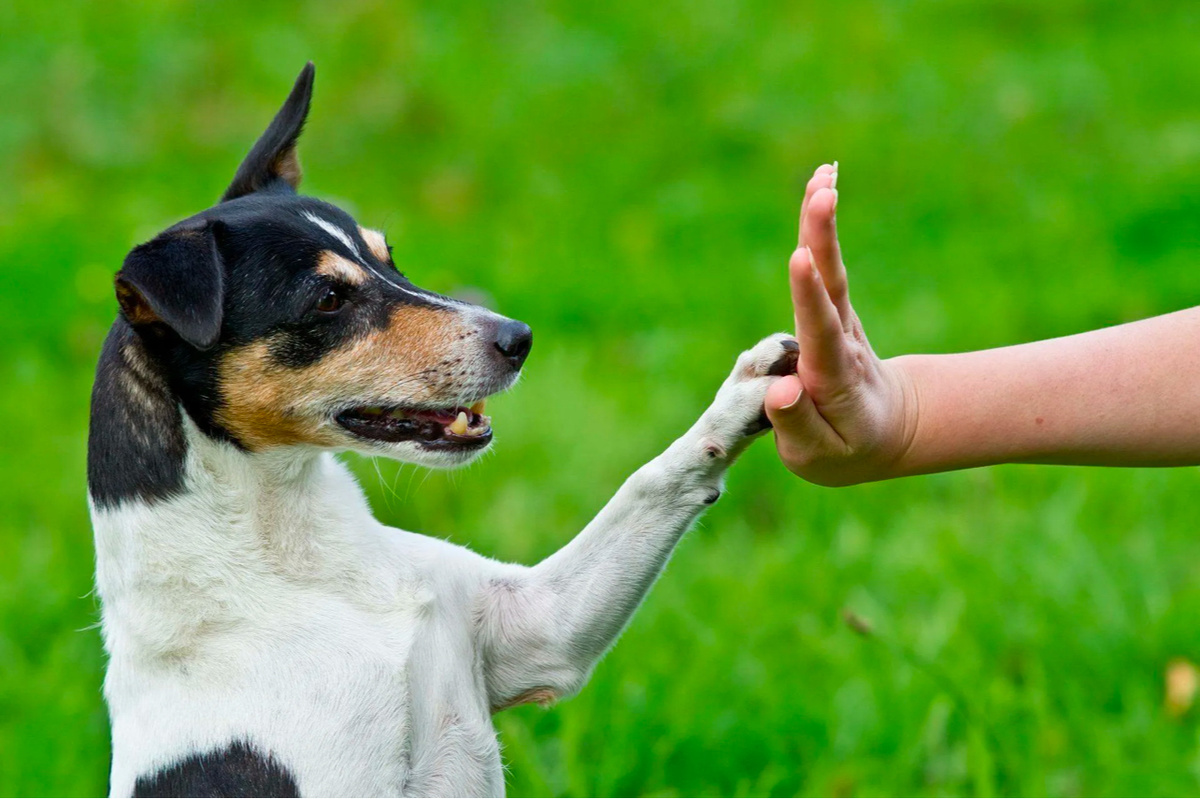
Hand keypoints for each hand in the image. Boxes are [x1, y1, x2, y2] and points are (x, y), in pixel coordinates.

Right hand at [763, 164, 918, 485]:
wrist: (887, 430)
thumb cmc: (845, 449)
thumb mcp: (820, 457)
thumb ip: (798, 425)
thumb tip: (782, 389)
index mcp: (834, 378)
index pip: (820, 333)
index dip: (809, 297)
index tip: (801, 260)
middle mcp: (841, 341)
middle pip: (832, 286)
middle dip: (823, 240)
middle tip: (822, 194)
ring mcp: (840, 320)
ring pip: (831, 268)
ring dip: (823, 222)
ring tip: (822, 175)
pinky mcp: (833, 308)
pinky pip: (825, 264)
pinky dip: (821, 225)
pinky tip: (820, 183)